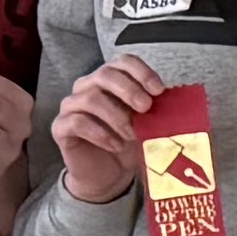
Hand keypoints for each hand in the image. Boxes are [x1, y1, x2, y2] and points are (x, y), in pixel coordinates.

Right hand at [48, 53, 172, 204]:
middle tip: (146, 108)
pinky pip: (77, 122)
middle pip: (105, 74)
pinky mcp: (60, 127)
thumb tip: (176, 101)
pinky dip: (101, 134)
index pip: (123, 61)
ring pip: (89, 98)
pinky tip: (116, 145)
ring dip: (116, 116)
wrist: (108, 174)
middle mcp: (87, 86)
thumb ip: (156, 109)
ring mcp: (71, 106)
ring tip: (132, 134)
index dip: (141, 72)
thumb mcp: (147, 123)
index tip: (159, 90)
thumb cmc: (128, 142)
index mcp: (110, 79)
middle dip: (129, 90)